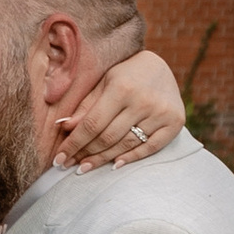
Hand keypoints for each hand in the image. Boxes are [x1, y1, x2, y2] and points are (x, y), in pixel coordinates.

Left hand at [51, 43, 184, 170]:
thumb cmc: (125, 75)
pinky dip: (132, 158)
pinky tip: (114, 165)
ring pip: (126, 145)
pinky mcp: (175, 122)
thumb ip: (86, 106)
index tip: (59, 158)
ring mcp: (161, 113)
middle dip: (85, 153)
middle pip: (108, 137)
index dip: (74, 143)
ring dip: (103, 159)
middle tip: (69, 165)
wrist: (161, 67)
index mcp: (122, 88)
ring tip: (86, 167)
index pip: (92, 124)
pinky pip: (150, 148)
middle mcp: (143, 101)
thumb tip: (64, 127)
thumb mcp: (103, 83)